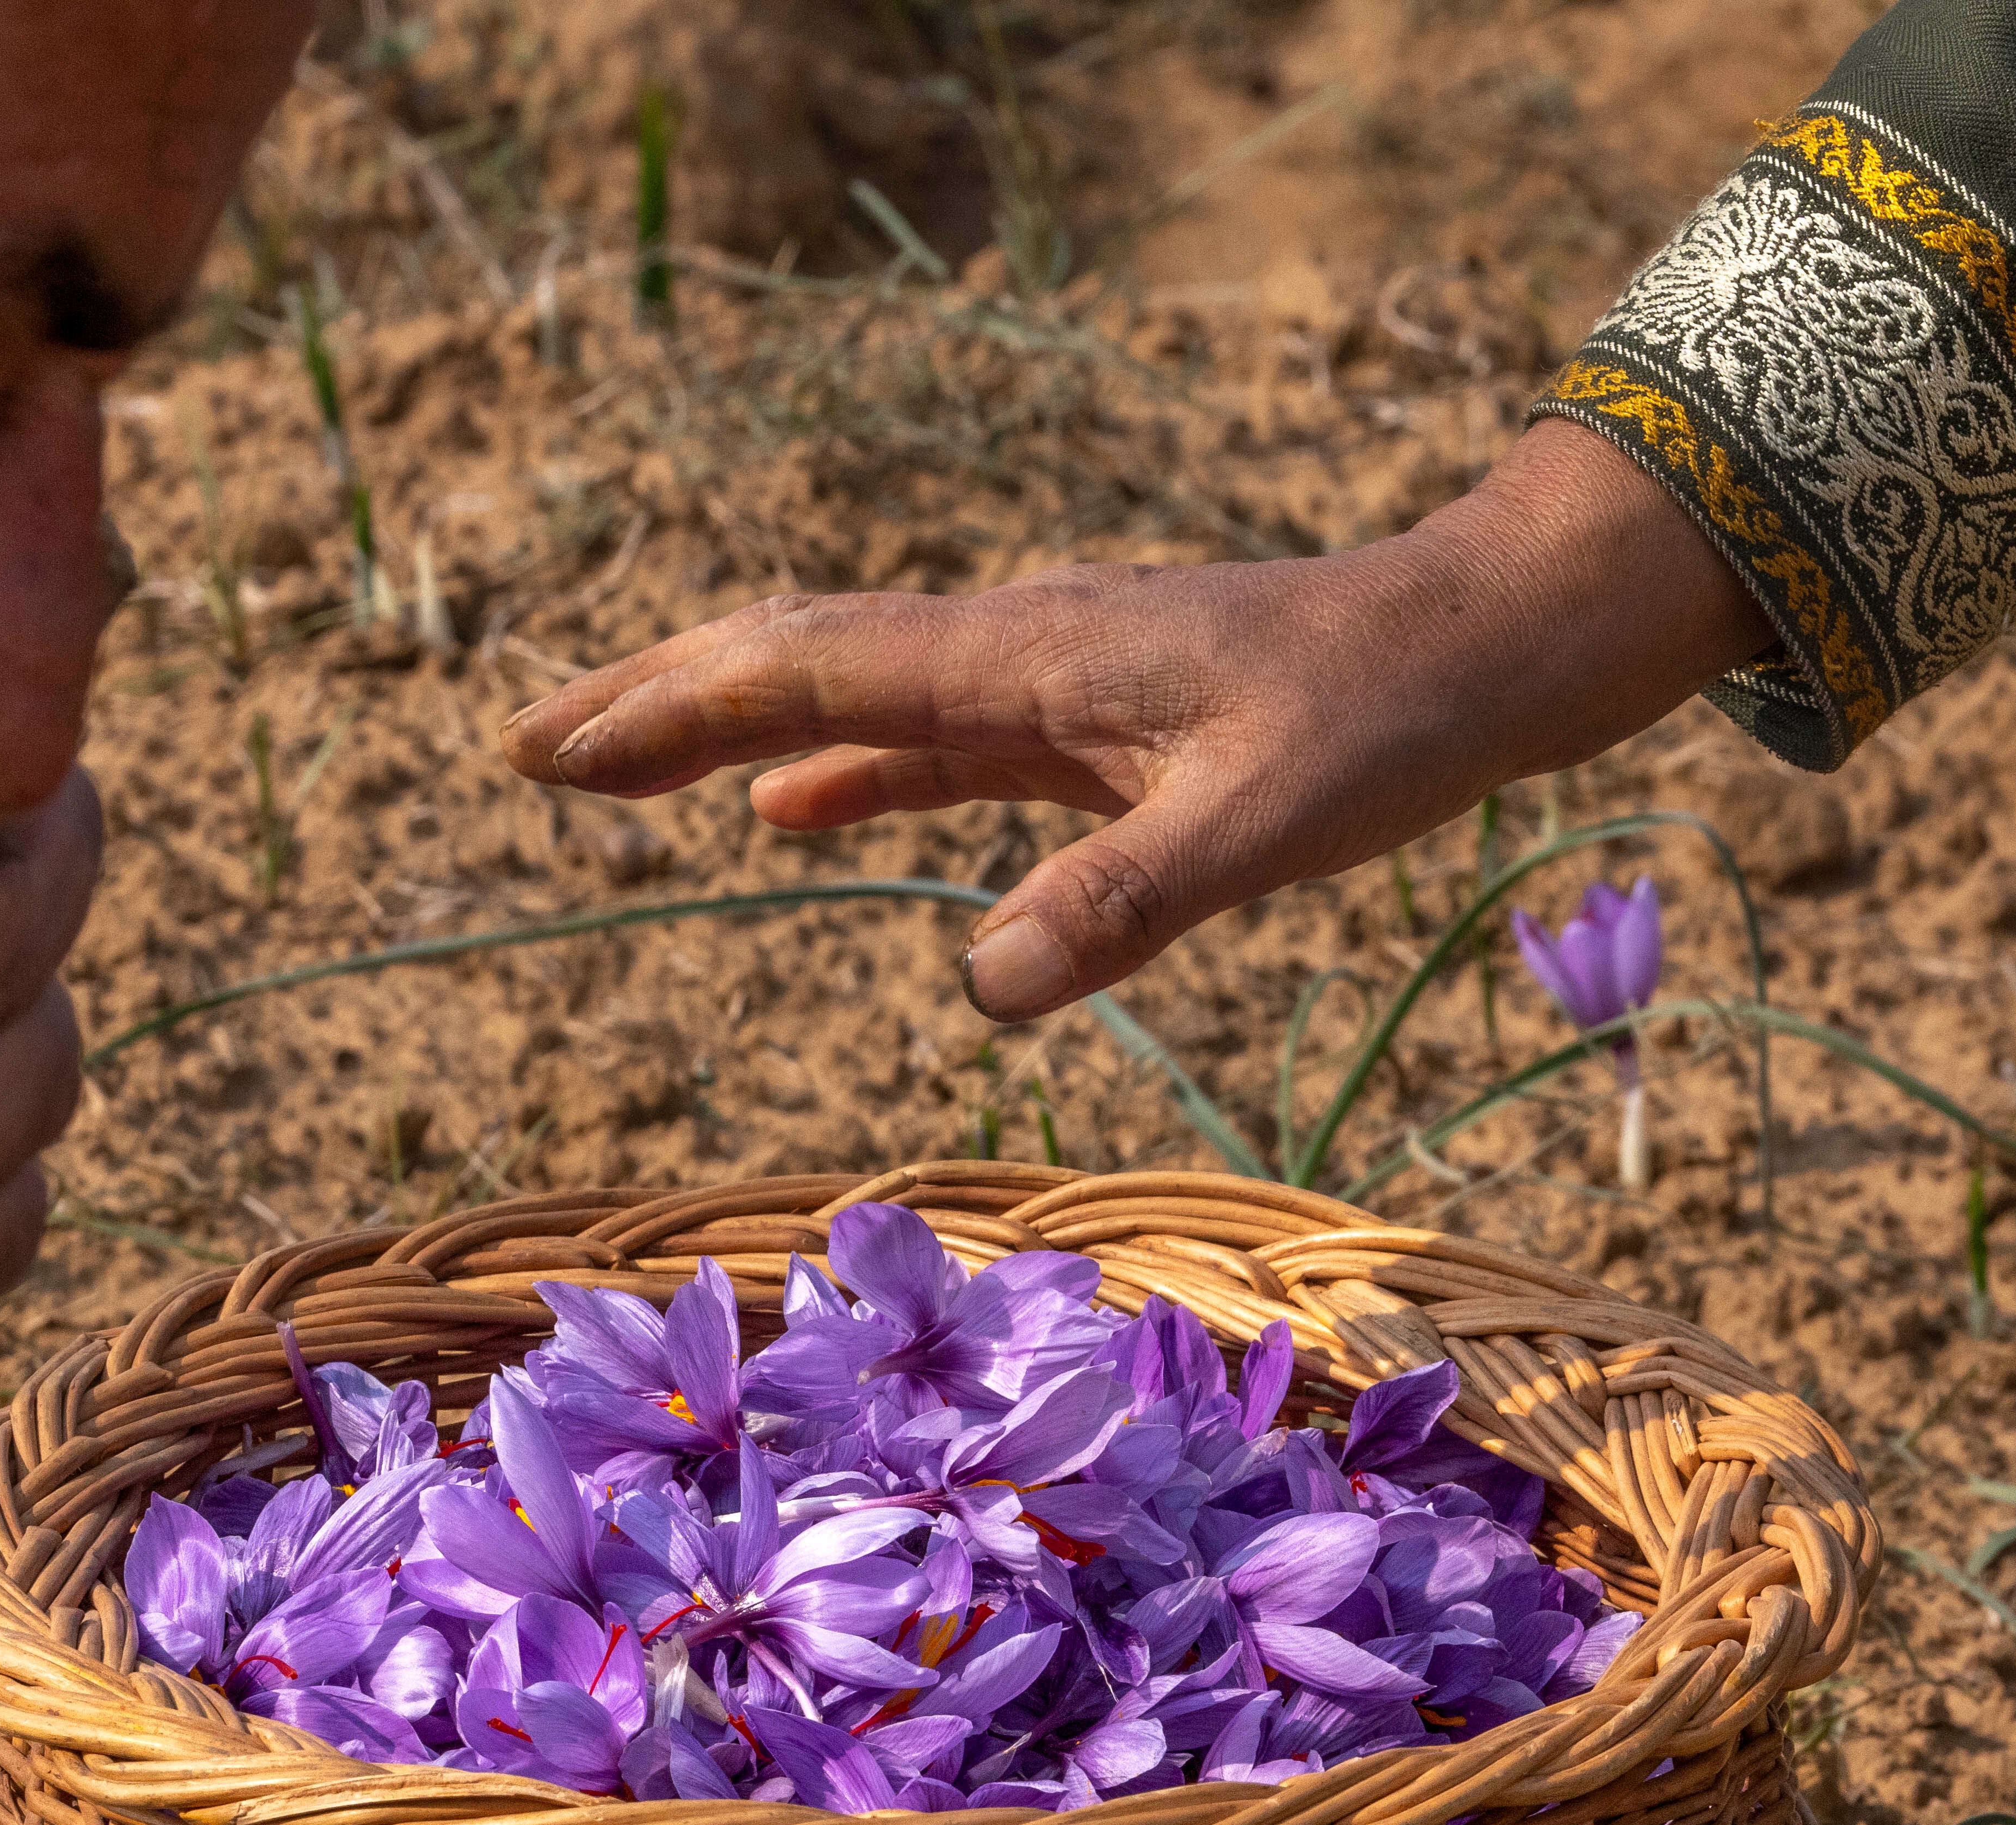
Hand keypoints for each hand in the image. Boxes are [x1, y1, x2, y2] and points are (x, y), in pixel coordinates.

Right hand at [500, 419, 1775, 1020]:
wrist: (1489, 642)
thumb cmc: (1392, 720)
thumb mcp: (1269, 824)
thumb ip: (1126, 903)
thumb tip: (984, 992)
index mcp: (1024, 660)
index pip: (804, 673)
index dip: (670, 713)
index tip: (553, 754)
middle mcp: (1012, 650)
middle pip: (793, 659)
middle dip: (655, 701)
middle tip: (527, 749)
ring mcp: (1045, 681)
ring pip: (846, 691)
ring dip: (727, 727)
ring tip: (614, 769)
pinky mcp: (1086, 718)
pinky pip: (925, 736)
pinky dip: (840, 764)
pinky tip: (792, 807)